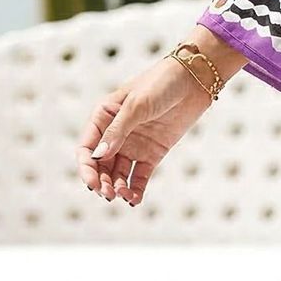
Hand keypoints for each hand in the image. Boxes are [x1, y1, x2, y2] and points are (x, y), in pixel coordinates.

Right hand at [75, 53, 214, 206]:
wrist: (194, 80)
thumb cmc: (161, 84)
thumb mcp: (137, 105)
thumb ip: (118, 131)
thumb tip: (99, 156)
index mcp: (104, 117)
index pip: (87, 147)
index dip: (86, 167)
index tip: (92, 183)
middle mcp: (116, 133)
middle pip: (101, 165)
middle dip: (101, 181)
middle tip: (107, 194)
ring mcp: (134, 144)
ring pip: (119, 173)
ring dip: (117, 187)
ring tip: (122, 196)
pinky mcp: (153, 153)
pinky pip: (140, 175)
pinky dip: (136, 189)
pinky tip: (134, 200)